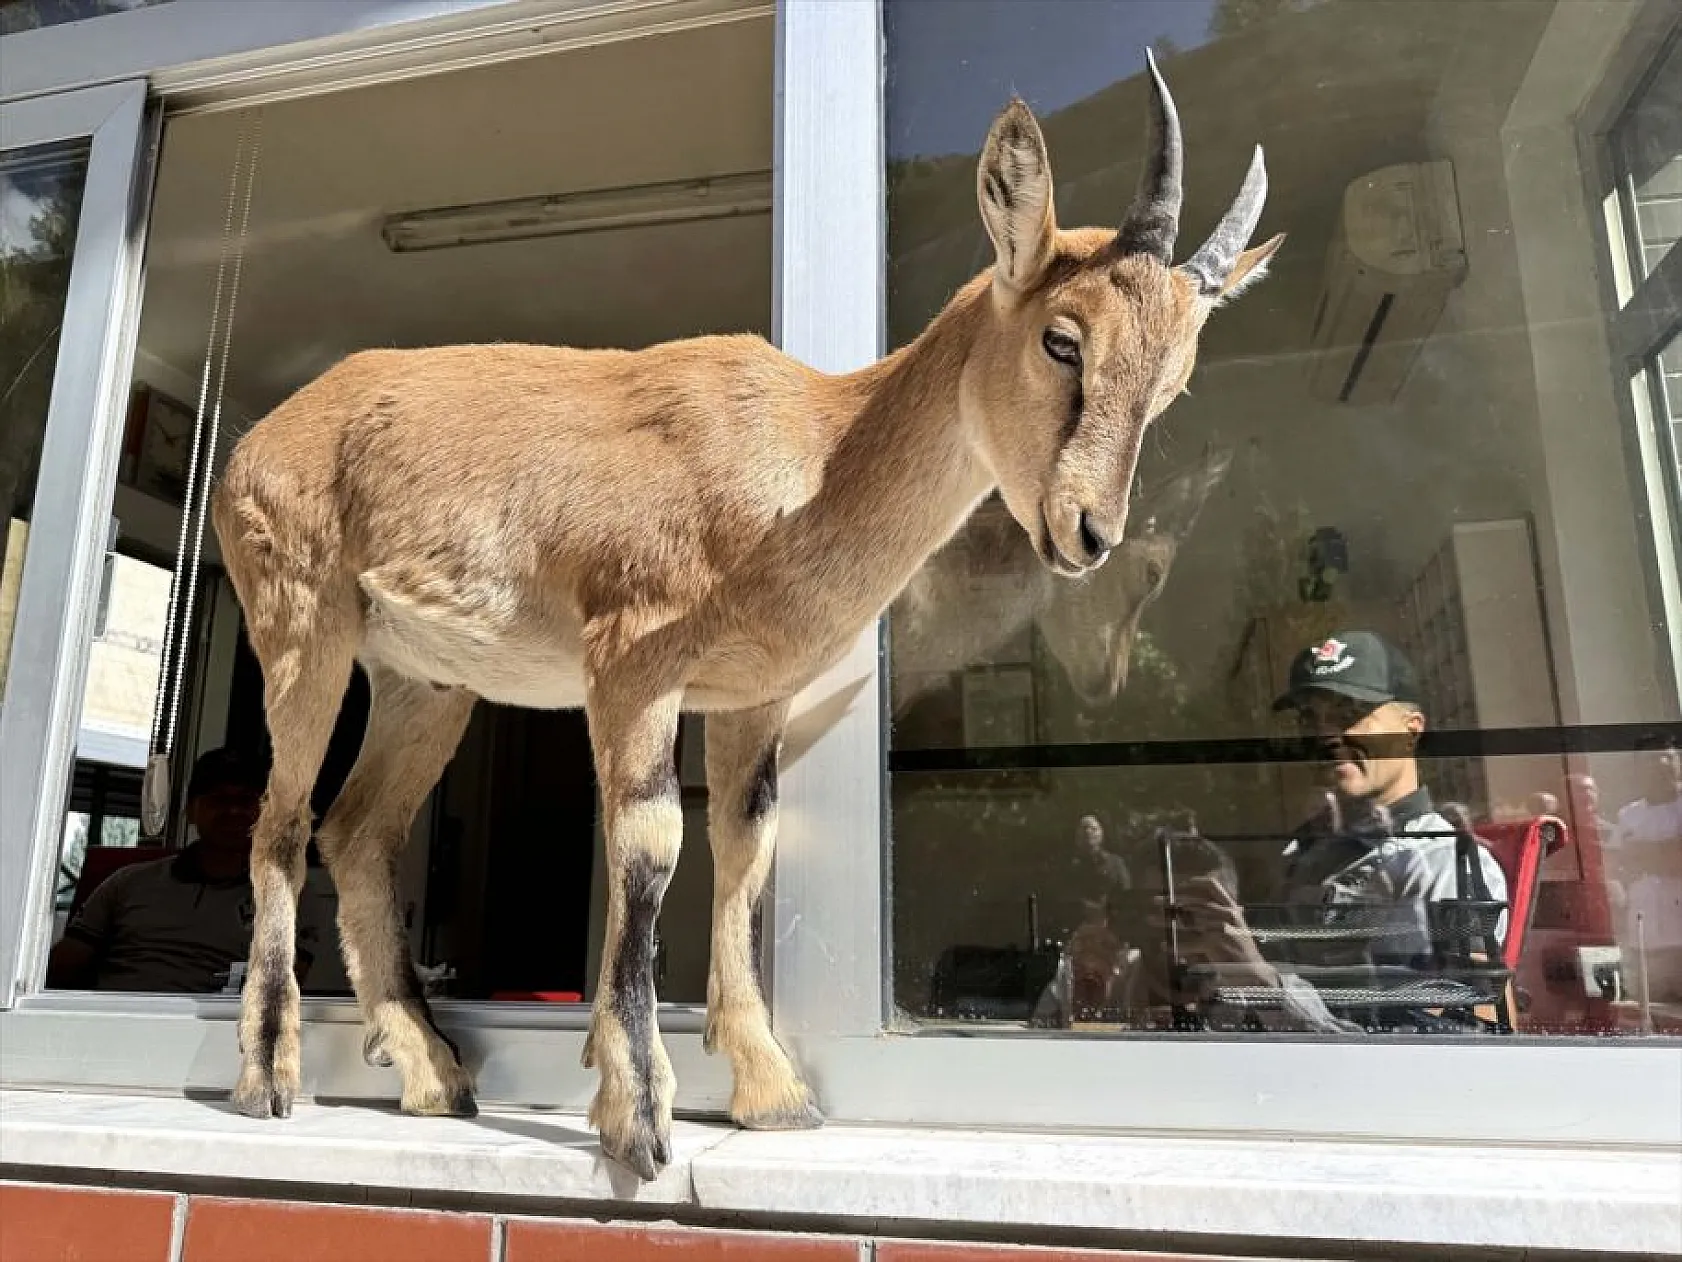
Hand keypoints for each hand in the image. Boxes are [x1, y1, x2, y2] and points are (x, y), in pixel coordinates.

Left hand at [1152, 874, 1277, 988]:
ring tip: (1151, 920)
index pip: (1213, 886)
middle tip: (1156, 901)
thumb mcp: (1230, 928)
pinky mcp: (1215, 943)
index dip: (1193, 883)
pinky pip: (1189, 942)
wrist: (1254, 972)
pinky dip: (1174, 945)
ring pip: (1188, 920)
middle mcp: (1227, 914)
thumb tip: (1181, 910)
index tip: (1177, 885)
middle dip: (1172, 901)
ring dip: (1167, 920)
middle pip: (1194, 901)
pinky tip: (1163, 946)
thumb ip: (1209, 918)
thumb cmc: (1239, 950)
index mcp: (1231, 908)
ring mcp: (1222, 927)